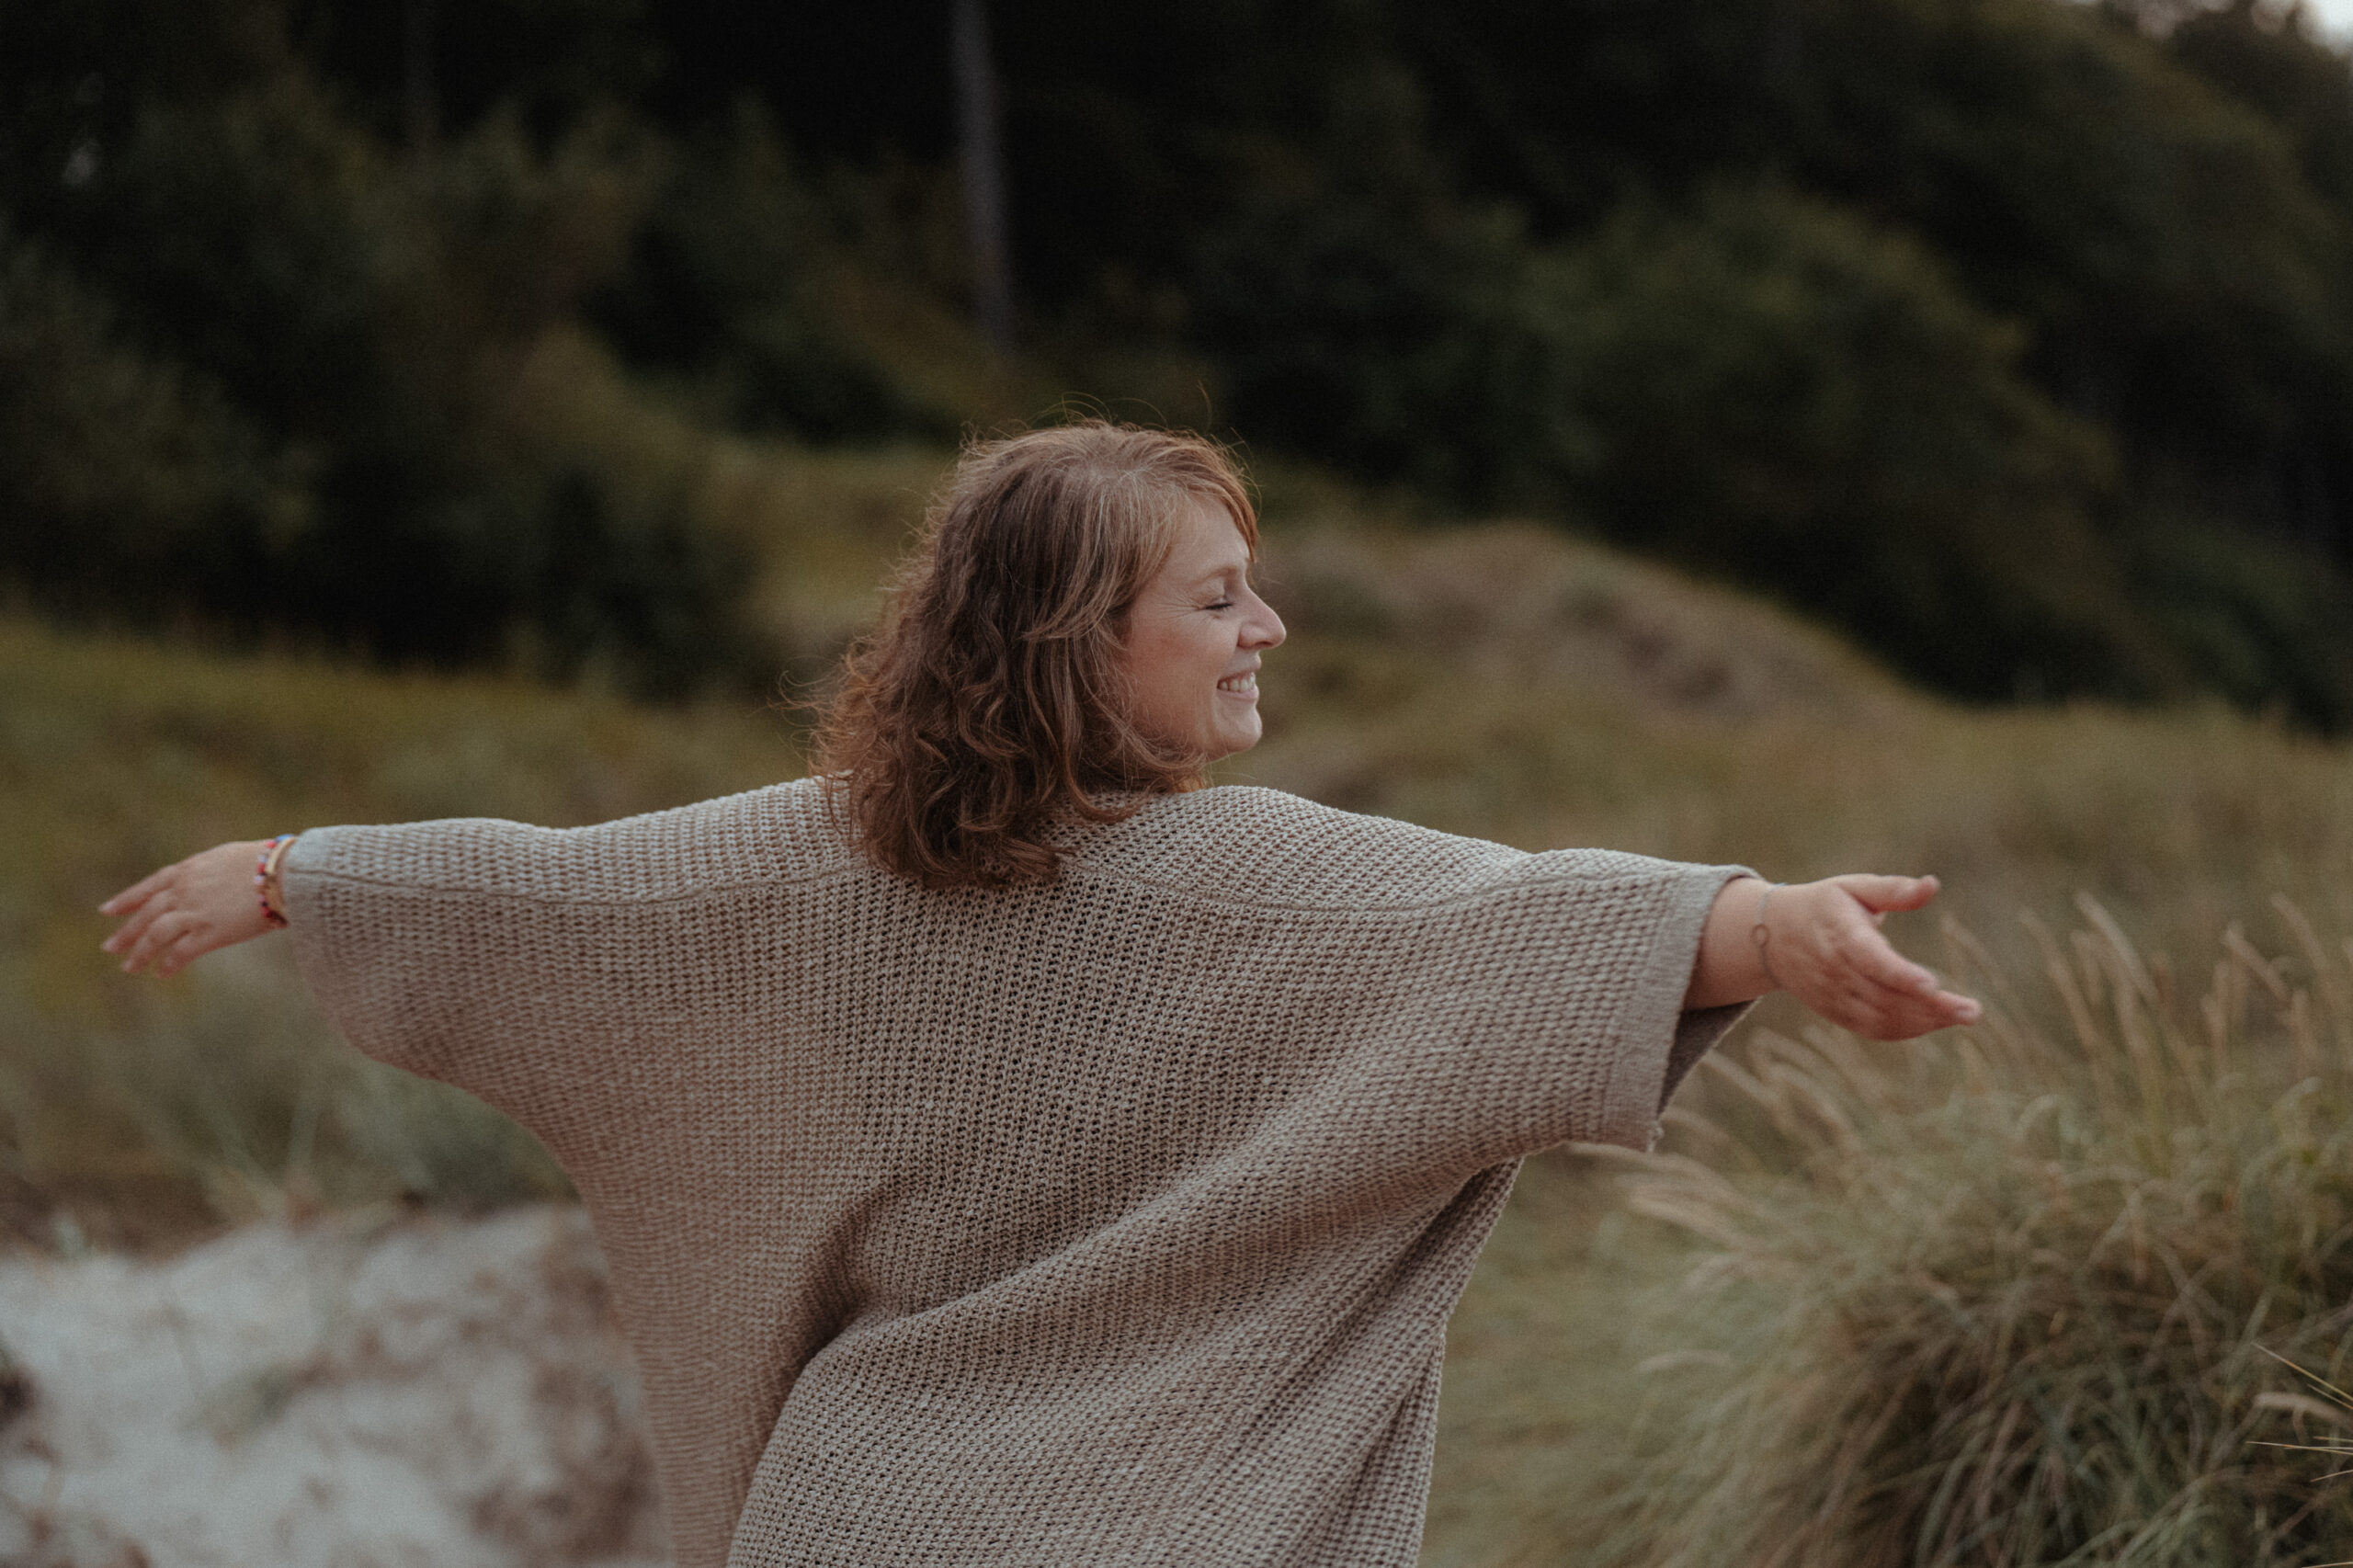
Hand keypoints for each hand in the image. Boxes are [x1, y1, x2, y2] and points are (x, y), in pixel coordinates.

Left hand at [100, 840, 279, 976]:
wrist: (284, 873)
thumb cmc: (269, 862)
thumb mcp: (229, 857)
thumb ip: (210, 871)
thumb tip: (211, 881)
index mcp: (189, 870)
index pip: (149, 886)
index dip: (127, 899)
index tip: (107, 911)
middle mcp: (184, 890)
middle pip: (146, 914)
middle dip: (127, 932)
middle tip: (110, 948)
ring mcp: (194, 912)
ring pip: (155, 935)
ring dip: (141, 953)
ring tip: (130, 968)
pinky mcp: (210, 933)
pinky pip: (181, 952)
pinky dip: (169, 964)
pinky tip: (162, 973)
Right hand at [1758, 875, 1979, 1039]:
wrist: (1771, 936)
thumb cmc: (1822, 905)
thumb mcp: (1853, 887)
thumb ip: (1893, 890)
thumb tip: (1932, 884)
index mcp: (1841, 935)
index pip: (1871, 960)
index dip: (1900, 975)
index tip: (1932, 985)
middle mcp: (1835, 971)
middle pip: (1885, 997)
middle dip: (1931, 1007)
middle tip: (1972, 1010)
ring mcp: (1833, 996)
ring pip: (1882, 1019)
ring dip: (1924, 1022)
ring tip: (1962, 1015)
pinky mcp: (1836, 1012)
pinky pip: (1873, 1029)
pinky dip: (1906, 1031)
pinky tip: (1934, 1023)